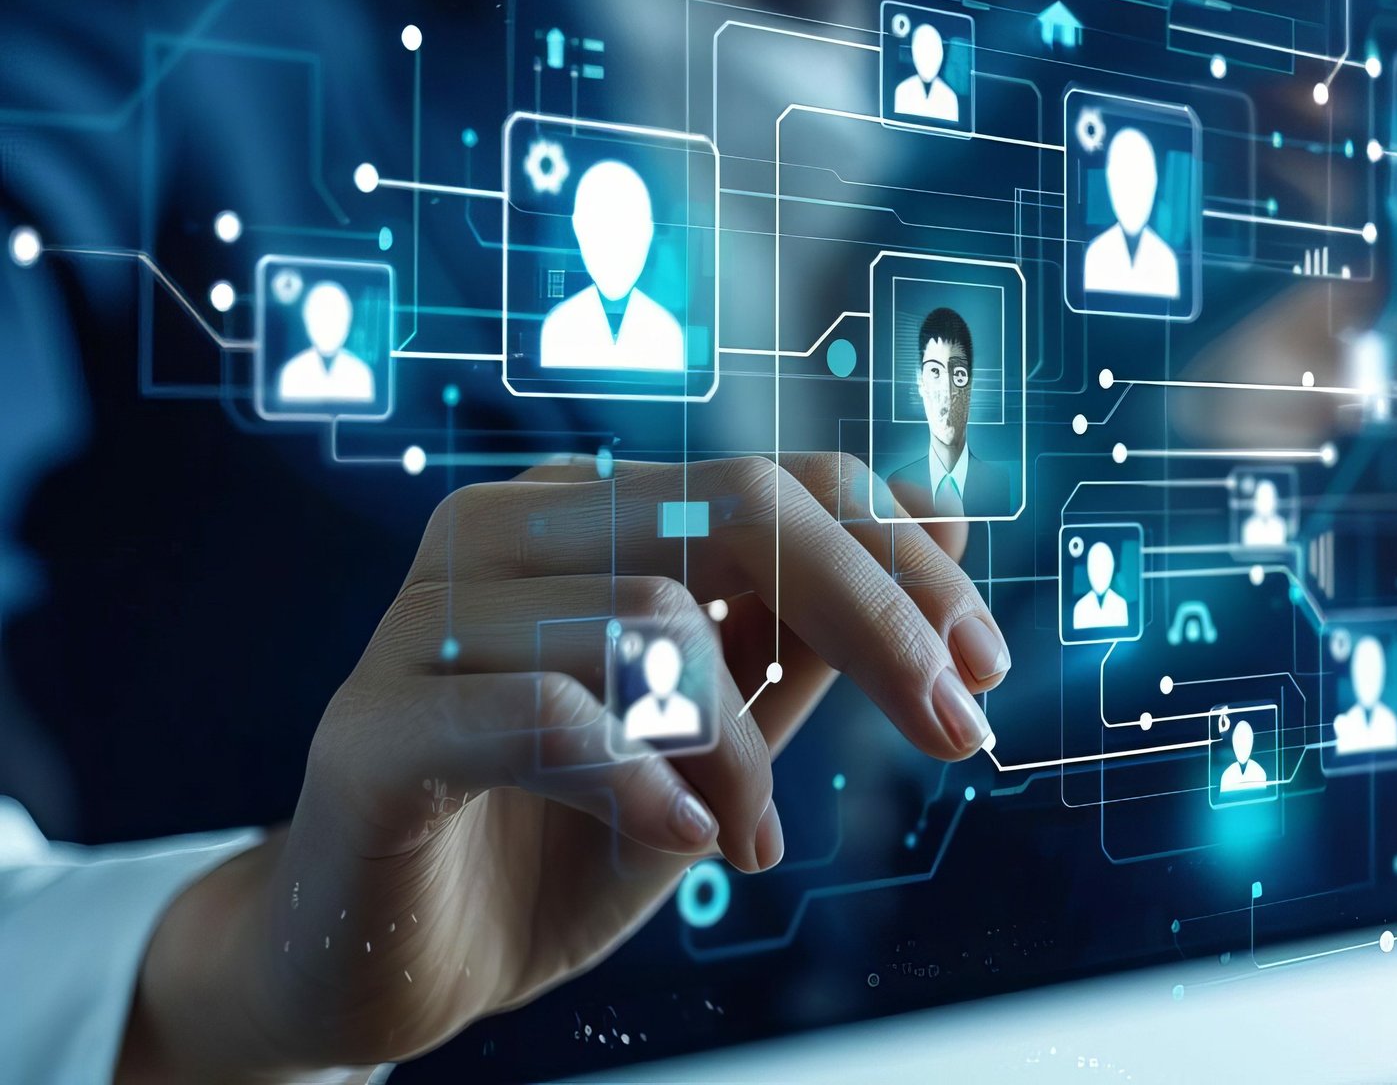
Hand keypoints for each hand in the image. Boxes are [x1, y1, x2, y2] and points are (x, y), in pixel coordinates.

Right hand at [117, 453, 1009, 1080]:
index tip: (985, 662)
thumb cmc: (561, 834)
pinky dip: (642, 781)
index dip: (900, 556)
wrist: (395, 956)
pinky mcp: (374, 725)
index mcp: (593, 515)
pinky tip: (684, 839)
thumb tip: (949, 520)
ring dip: (741, 749)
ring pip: (650, 614)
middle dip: (877, 617)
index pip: (778, 477)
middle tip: (958, 730)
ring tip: (748, 841)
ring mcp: (426, 618)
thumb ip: (812, 629)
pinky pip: (543, 713)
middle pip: (735, 508)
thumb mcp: (722, 730)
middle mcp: (506, 530)